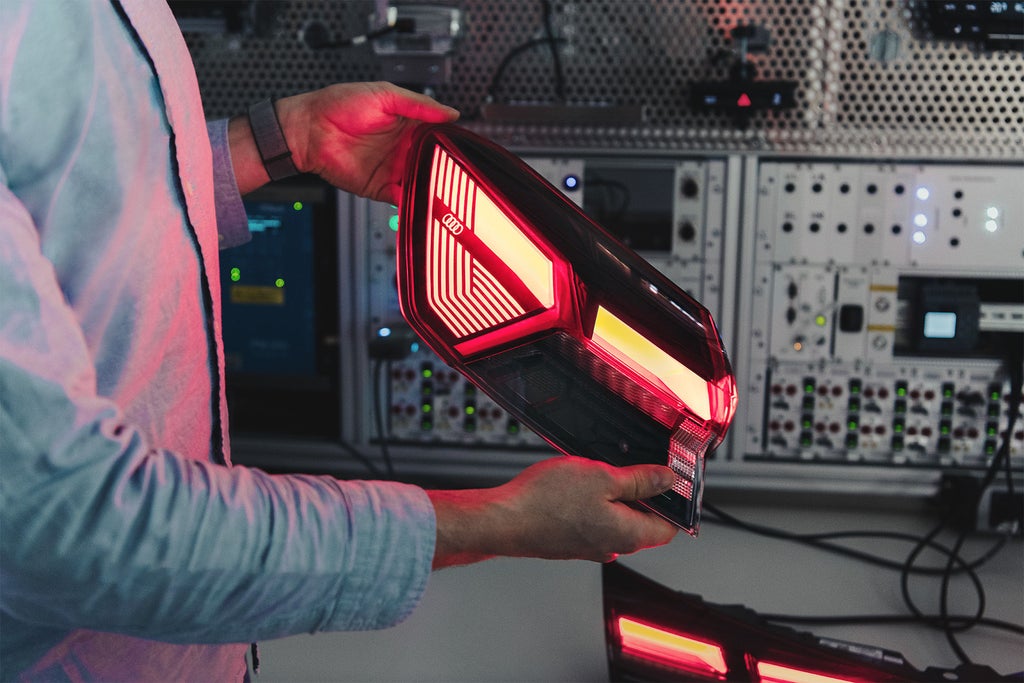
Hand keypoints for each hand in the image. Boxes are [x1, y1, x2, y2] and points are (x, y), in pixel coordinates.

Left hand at [277, 82, 458, 203]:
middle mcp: (403, 149)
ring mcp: (394, 170)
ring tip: (449, 190)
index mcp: (408, 126)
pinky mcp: (381, 189)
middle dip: (447, 169)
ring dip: (434, 187)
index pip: (439, 136)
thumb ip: (419, 105)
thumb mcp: (385, 94)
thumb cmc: (340, 105)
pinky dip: (415, 202)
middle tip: (461, 173)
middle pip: (434, 162)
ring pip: (423, 182)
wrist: (309, 130)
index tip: (466, 148)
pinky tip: (425, 201)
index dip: (452, 142)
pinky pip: (403, 198)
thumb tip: (451, 113)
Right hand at [428, 456, 678, 567]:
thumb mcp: (603, 477)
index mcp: (627, 535)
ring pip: (615, 521)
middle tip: (628, 467)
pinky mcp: (568, 542)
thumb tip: (668, 480)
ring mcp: (588, 548)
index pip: (669, 528)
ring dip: (613, 498)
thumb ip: (639, 480)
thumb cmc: (547, 501)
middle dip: (641, 496)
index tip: (669, 480)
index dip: (674, 502)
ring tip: (596, 472)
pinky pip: (592, 523)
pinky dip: (591, 505)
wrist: (503, 520)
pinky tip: (575, 486)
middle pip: (642, 524)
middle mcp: (611, 547)